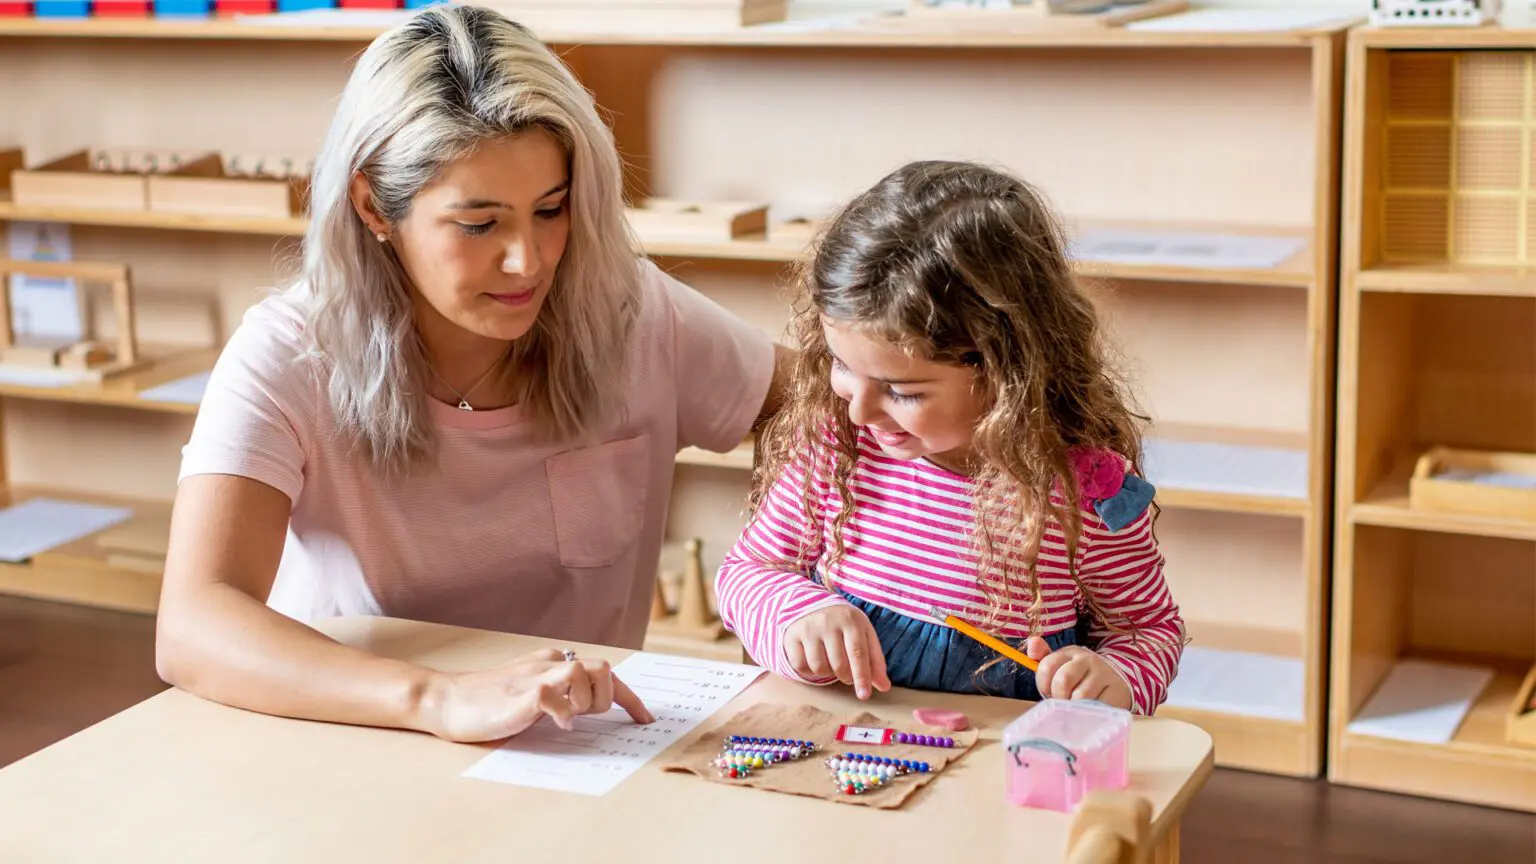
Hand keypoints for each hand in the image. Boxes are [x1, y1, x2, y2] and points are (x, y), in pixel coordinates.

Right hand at [420, 648, 654, 742]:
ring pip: (586, 673)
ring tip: (565, 719)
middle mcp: (549, 664)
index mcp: (554, 665)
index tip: (645, 719)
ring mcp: (536, 676)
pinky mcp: (521, 693)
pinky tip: (557, 724)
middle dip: (607, 699)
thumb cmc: (487, 704)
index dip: (630, 698)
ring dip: (586, 702)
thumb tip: (587, 709)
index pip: (604, 674)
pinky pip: (554, 695)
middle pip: (604, 669)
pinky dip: (563, 712)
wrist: (446, 701)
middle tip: (585, 719)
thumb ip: (558, 696)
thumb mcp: (531, 697)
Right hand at [783, 605, 891, 699]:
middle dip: (846, 677)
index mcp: (851, 620)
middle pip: (839, 664)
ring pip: (819, 667)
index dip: (862, 676)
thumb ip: (875, 660)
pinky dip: (809, 671)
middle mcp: (828, 621)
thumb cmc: (845, 625)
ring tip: (830, 663)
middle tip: (847, 674)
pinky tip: (815, 660)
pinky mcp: (791, 636)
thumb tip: (884, 687)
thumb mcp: (863, 635)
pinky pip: (800, 666)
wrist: (813, 605)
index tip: (864, 695)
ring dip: (827, 674)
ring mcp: (808, 628)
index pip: (858, 653)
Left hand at [1024, 639, 1131, 709]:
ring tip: (1076, 706)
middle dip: (1058, 696)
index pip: (1047, 665)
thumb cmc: (1080, 677)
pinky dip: (1089, 712)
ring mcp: (1103, 674)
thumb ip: (1043, 657)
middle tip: (1062, 701)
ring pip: (1080, 696)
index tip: (1048, 691)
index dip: (1043, 684)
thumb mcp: (1061, 665)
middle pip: (1063, 680)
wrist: (1116, 680)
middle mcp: (1088, 660)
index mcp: (1070, 653)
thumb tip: (1032, 642)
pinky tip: (1089, 710)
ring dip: (1073, 707)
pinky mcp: (1116, 691)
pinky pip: (1097, 706)